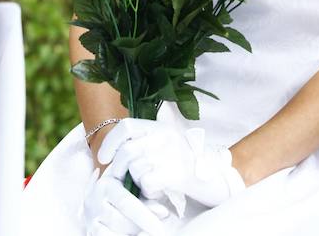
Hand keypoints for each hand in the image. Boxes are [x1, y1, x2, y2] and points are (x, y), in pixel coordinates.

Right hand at [81, 166, 169, 235]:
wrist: (99, 202)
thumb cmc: (123, 193)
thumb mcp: (133, 191)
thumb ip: (147, 200)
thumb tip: (163, 212)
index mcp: (106, 185)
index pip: (126, 202)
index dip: (144, 216)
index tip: (160, 226)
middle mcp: (94, 201)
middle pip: (121, 221)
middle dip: (141, 227)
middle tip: (158, 231)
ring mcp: (91, 219)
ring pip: (115, 233)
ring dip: (132, 234)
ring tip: (145, 232)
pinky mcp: (90, 231)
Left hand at [98, 119, 244, 209]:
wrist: (214, 178)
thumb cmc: (184, 164)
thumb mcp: (164, 145)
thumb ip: (143, 142)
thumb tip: (113, 149)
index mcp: (161, 127)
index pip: (126, 126)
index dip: (111, 141)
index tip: (104, 156)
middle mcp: (165, 136)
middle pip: (128, 150)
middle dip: (119, 168)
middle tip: (123, 179)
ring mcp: (171, 153)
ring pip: (136, 168)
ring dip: (137, 182)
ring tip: (150, 184)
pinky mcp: (176, 172)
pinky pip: (146, 182)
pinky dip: (147, 191)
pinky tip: (157, 191)